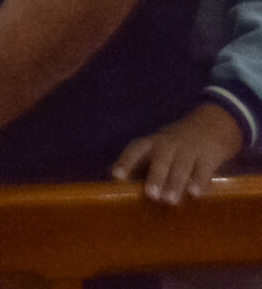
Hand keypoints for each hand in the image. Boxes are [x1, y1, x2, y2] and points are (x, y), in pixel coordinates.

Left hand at [113, 101, 243, 205]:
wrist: (210, 126)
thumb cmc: (173, 147)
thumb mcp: (155, 149)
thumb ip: (139, 166)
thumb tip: (116, 184)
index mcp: (151, 143)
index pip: (135, 150)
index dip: (126, 162)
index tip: (117, 176)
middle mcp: (168, 144)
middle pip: (161, 160)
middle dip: (156, 177)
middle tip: (151, 195)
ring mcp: (189, 149)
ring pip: (181, 166)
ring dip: (175, 183)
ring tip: (171, 201)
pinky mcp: (208, 156)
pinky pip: (203, 169)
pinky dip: (199, 181)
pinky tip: (195, 194)